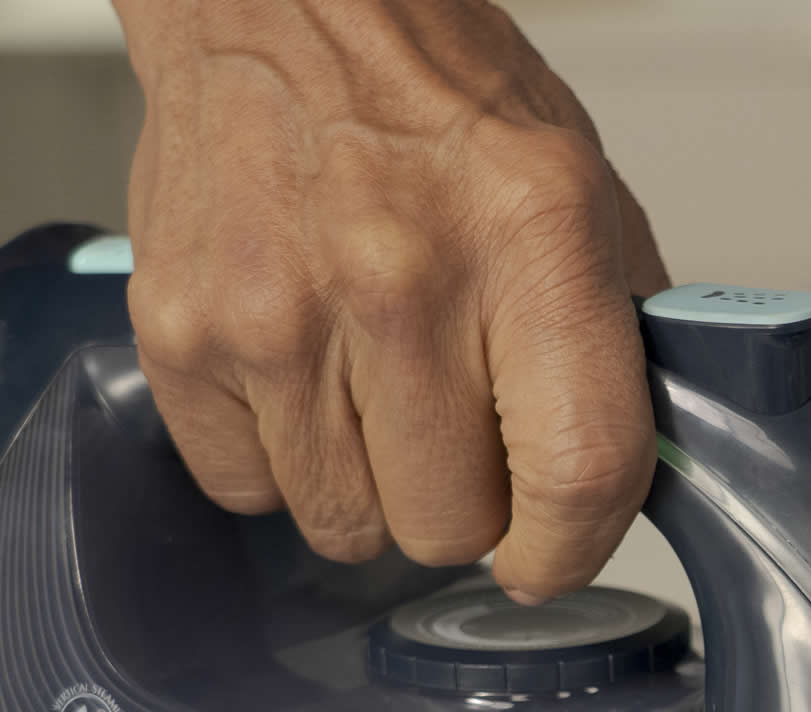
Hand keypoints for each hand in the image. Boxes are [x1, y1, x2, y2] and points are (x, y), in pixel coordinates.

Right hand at [113, 0, 668, 601]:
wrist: (282, 2)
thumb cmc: (438, 100)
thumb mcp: (585, 198)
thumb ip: (620, 349)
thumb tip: (628, 484)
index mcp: (534, 242)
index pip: (576, 474)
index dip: (568, 550)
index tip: (547, 558)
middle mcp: (401, 281)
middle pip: (449, 527)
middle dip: (463, 504)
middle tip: (454, 427)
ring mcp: (278, 316)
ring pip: (349, 528)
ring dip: (373, 487)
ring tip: (373, 389)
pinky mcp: (182, 337)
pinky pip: (250, 492)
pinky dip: (283, 461)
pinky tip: (302, 379)